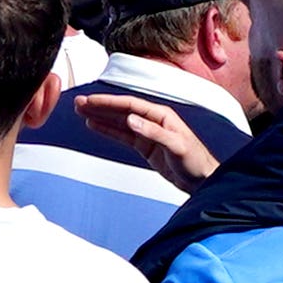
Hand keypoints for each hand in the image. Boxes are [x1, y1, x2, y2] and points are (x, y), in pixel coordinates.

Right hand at [67, 89, 221, 182]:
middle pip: (121, 110)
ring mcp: (147, 133)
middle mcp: (153, 120)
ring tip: (81, 111)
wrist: (203, 181)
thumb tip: (131, 120)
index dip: (108, 102)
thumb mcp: (176, 145)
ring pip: (119, 122)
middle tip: (79, 102)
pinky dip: (108, 130)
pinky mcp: (145, 147)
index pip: (129, 105)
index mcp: (161, 115)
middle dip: (99, 106)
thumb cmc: (196, 161)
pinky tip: (95, 125)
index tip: (91, 101)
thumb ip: (154, 132)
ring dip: (100, 116)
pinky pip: (122, 136)